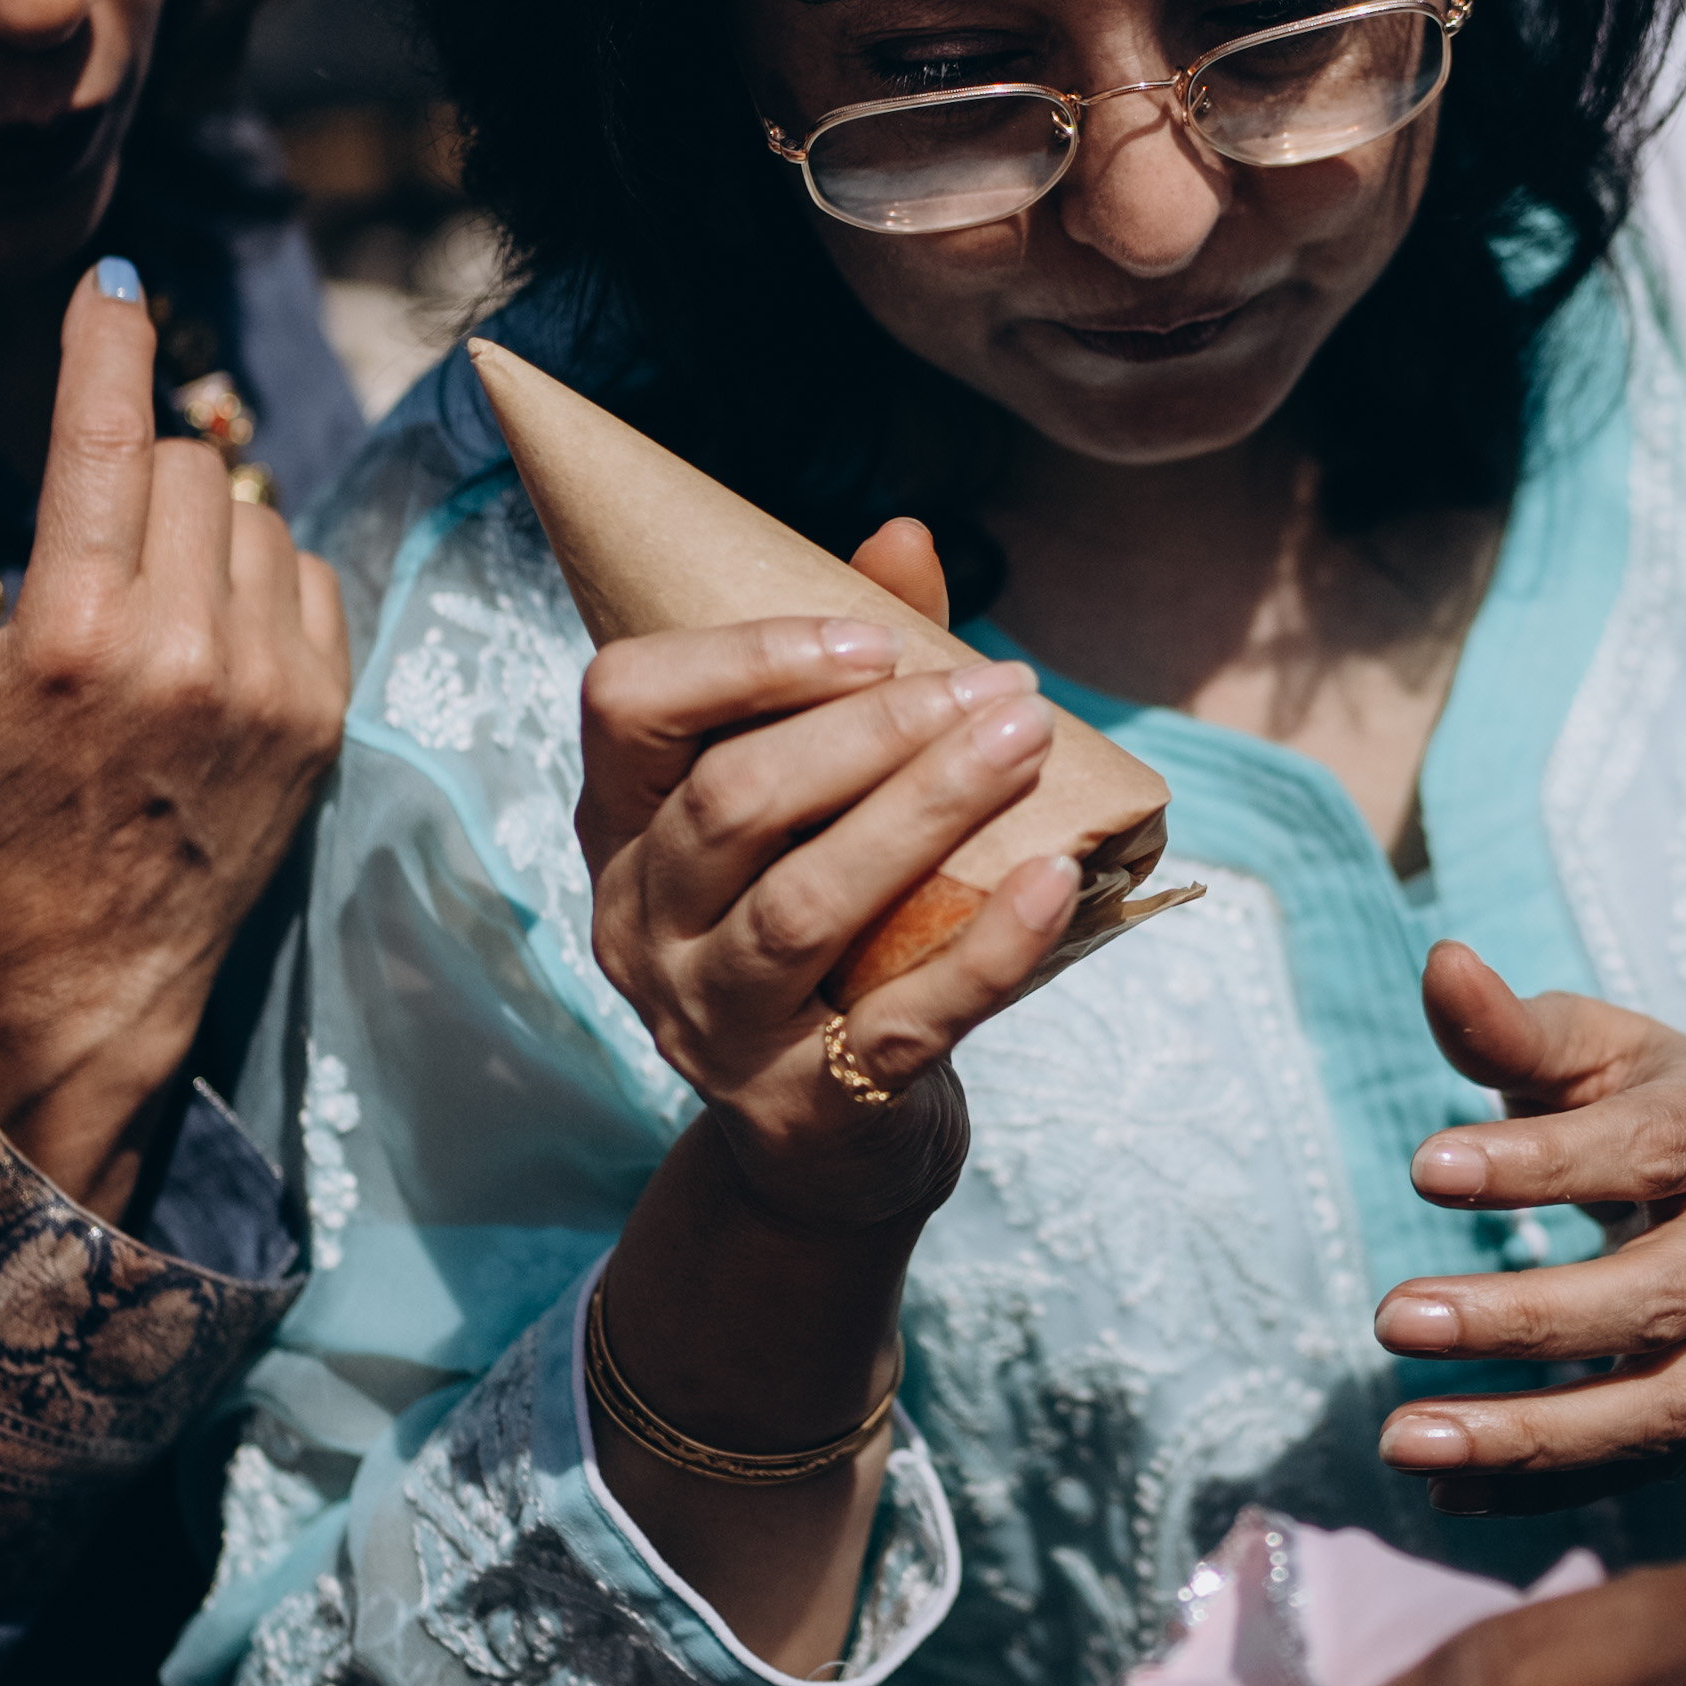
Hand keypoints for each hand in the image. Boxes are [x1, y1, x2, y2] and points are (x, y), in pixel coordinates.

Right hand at [0, 262, 348, 1219]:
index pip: (101, 436)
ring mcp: (267, 684)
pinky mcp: (321, 716)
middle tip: (84, 536)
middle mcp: (181, 649)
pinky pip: (308, 573)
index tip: (111, 283)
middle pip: (182, 462)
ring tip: (140, 592)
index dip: (103, 342)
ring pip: (251, 512)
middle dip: (128, 470)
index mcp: (70, 635)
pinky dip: (259, 575)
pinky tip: (205, 625)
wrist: (83, 976)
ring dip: (197, 523)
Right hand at [576, 578, 1076, 1242]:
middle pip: (731, 800)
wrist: (827, 1148)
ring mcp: (710, 1026)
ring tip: (1028, 743)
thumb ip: (853, 678)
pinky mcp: (804, 1105)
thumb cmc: (832, 938)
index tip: (873, 638)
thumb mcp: (819, 811)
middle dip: (873, 730)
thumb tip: (903, 537)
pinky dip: (989, 946)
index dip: (745, 658)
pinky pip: (900, 1017)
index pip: (627, 705)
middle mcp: (642, 925)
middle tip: (1002, 690)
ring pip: (803, 904)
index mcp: (629, 829)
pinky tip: (1058, 878)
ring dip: (927, 809)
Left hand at [1372, 944, 1685, 1511]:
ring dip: (1532, 1437)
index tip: (1423, 1169)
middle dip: (1524, 1320)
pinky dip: (1544, 1487)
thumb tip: (1439, 963)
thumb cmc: (1653, 1102)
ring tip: (1403, 1439)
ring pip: (1659, 1407)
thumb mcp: (1598, 1048)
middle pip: (1658, 1296)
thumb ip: (1512, 1026)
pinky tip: (1444, 1485)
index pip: (1643, 1150)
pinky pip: (1640, 1466)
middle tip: (1392, 1320)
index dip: (1541, 1165)